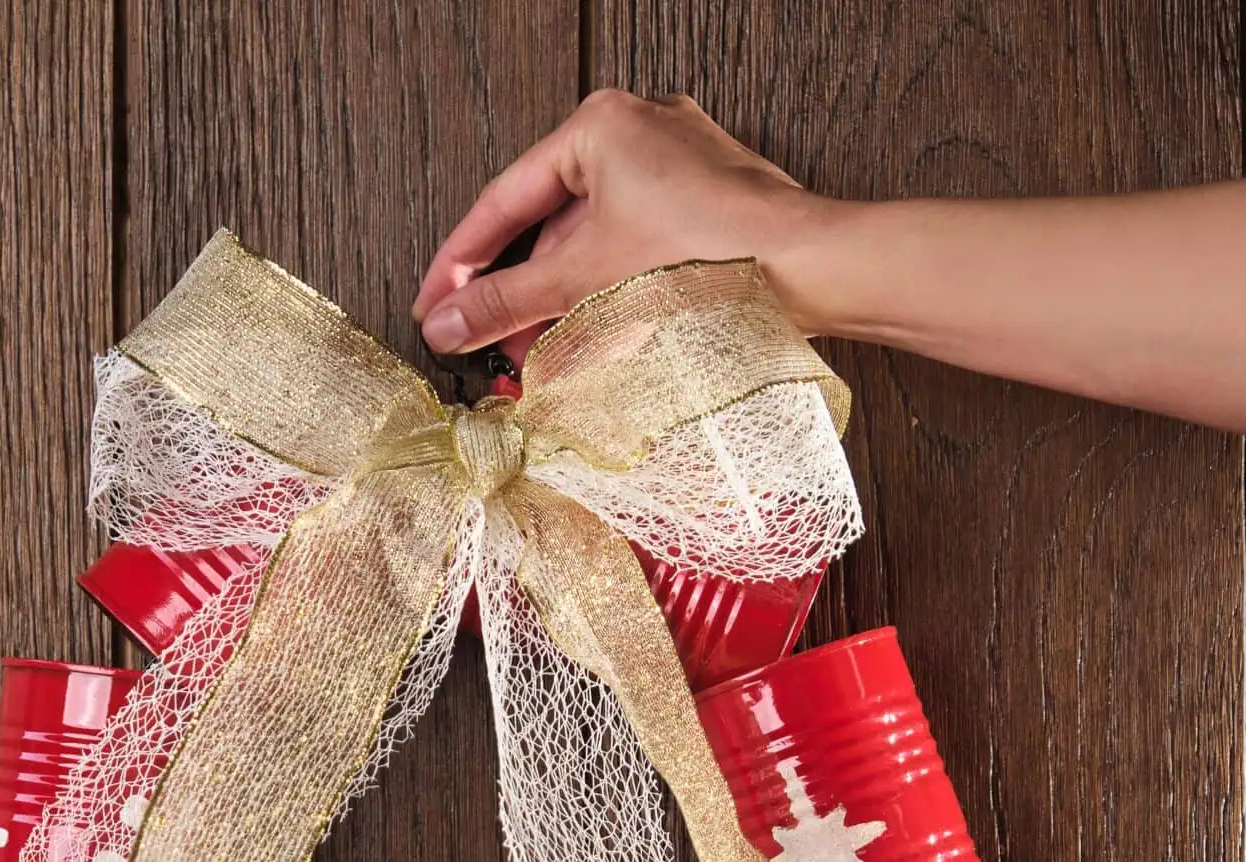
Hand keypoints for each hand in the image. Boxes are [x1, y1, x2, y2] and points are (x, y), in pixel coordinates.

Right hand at [413, 91, 842, 355]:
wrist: (811, 271)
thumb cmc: (714, 252)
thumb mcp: (585, 281)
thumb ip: (505, 304)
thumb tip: (448, 324)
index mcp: (599, 125)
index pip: (503, 201)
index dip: (460, 263)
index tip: (434, 304)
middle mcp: (641, 130)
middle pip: (550, 223)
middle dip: (519, 292)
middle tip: (486, 340)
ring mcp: (681, 165)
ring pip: (596, 239)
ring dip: (563, 300)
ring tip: (541, 352)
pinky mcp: (710, 203)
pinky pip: (638, 246)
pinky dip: (610, 289)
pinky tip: (596, 336)